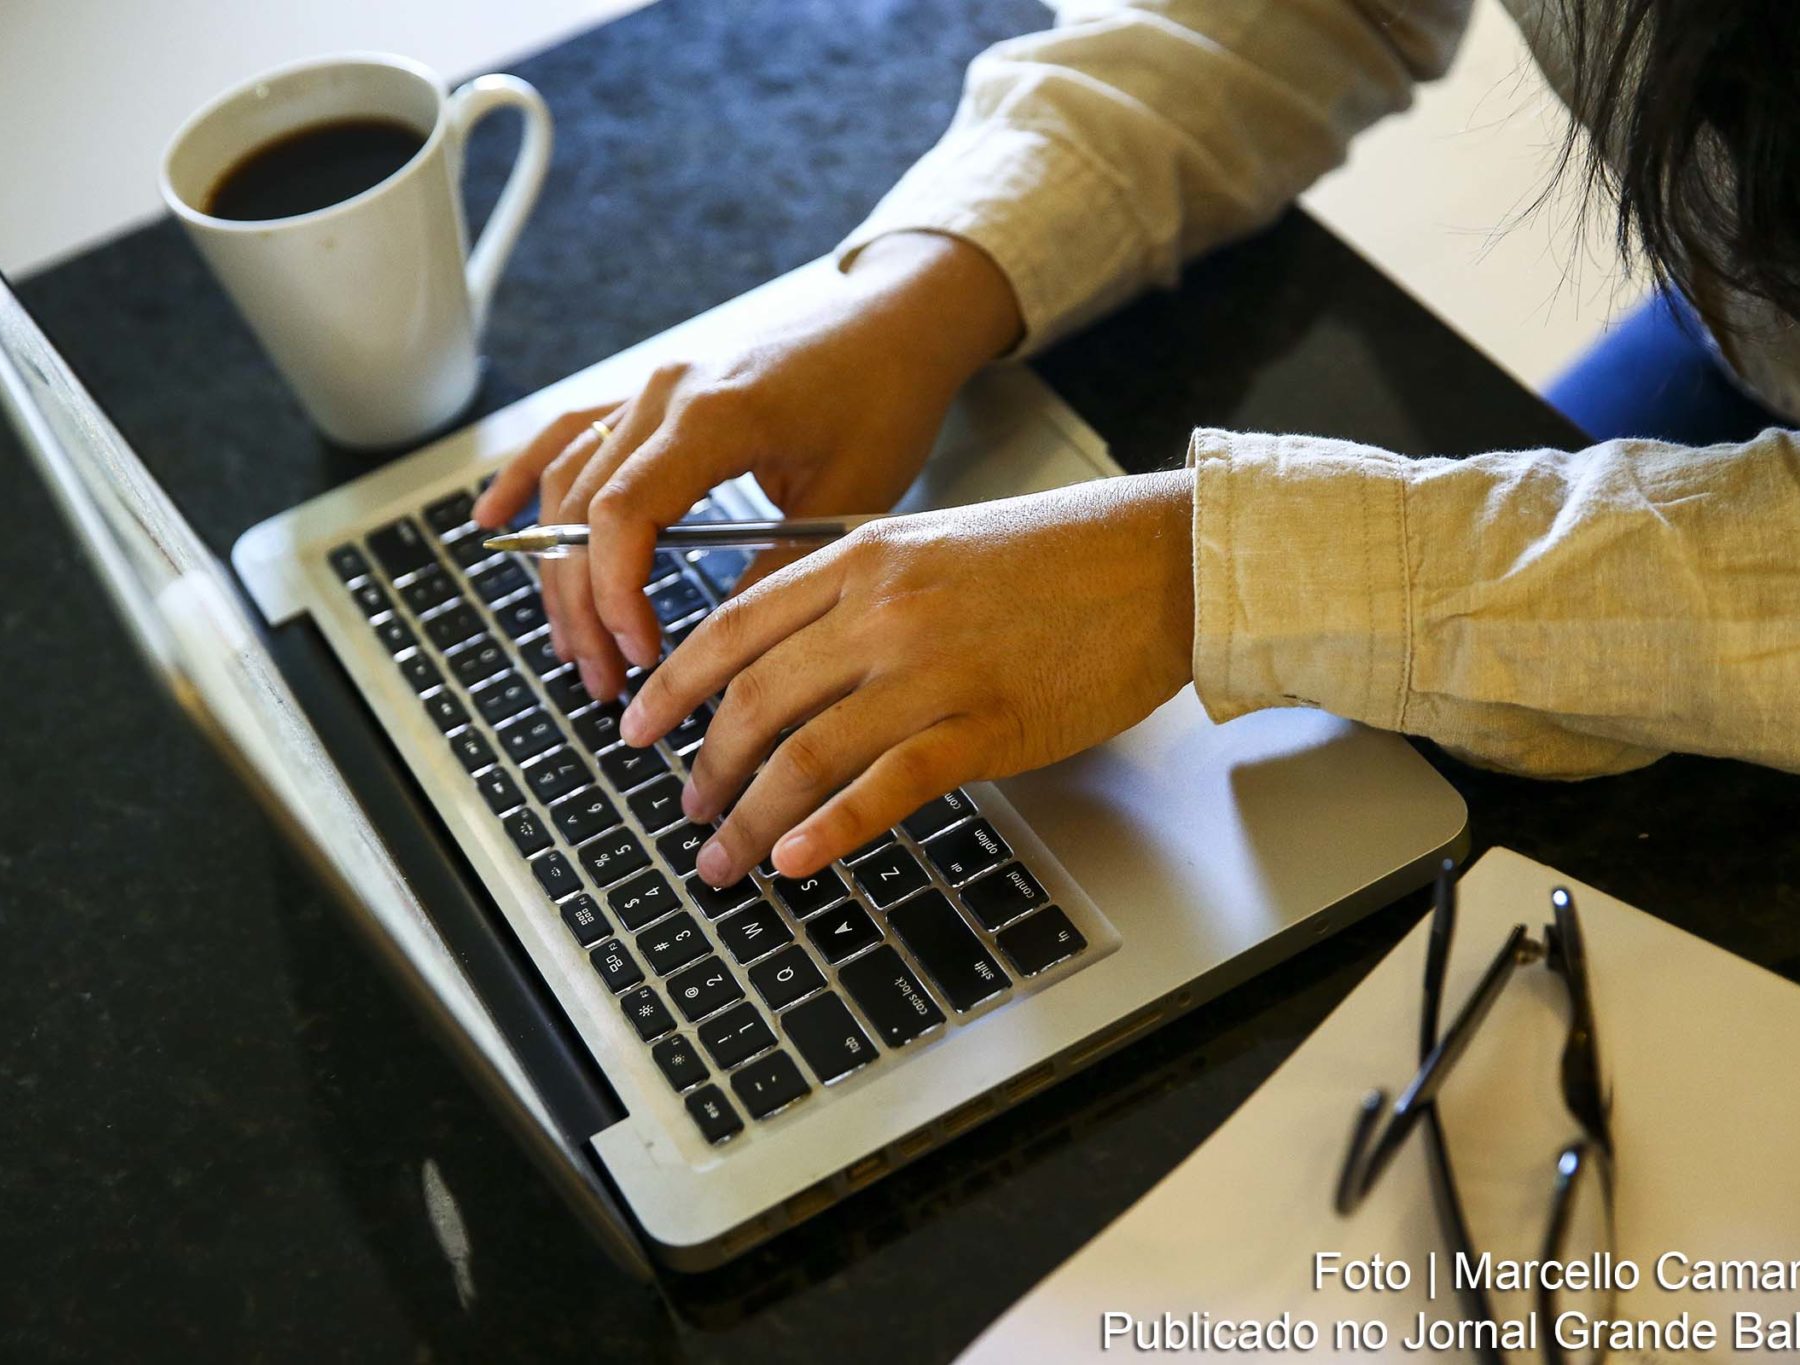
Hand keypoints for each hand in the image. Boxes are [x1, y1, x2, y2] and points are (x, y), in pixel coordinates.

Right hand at [472, 232, 1022, 701]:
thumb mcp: (849, 498)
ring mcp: (652, 388)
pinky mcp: (654, 392)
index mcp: (713, 416)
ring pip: (569, 481)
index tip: (639, 655)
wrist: (897, 322)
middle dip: (583, 604)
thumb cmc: (886, 397)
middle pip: (583, 509)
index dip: (614, 594)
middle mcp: (666, 393)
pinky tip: (492, 521)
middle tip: (605, 678)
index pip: (624, 515)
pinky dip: (527, 478)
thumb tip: (725, 651)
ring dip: (561, 568)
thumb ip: (777, 571)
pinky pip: (571, 433)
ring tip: (575, 643)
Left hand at [619, 470, 1196, 884]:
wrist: (1160, 561)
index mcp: (863, 556)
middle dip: (705, 765)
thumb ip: (860, 591)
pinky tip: (796, 859)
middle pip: (756, 697)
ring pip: (806, 751)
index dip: (673, 684)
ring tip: (724, 858)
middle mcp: (883, 610)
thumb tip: (794, 657)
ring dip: (750, 817)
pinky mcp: (986, 725)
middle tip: (686, 808)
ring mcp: (932, 669)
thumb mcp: (936, 543)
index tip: (639, 724)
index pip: (735, 626)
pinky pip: (887, 785)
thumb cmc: (1059, 555)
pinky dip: (830, 828)